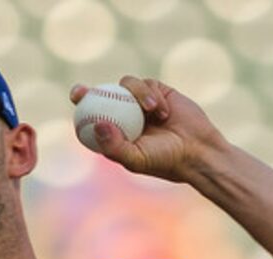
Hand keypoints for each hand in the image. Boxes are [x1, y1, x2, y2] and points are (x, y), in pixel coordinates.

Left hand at [70, 75, 227, 183]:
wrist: (197, 150)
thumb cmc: (165, 160)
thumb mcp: (137, 159)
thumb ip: (115, 146)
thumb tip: (96, 125)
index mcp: (117, 134)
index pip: (94, 118)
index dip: (82, 107)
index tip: (75, 100)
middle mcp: (125, 116)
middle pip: (102, 96)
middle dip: (89, 91)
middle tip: (79, 91)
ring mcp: (140, 103)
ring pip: (126, 86)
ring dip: (137, 95)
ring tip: (154, 112)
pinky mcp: (156, 91)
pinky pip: (145, 83)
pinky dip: (151, 95)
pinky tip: (164, 112)